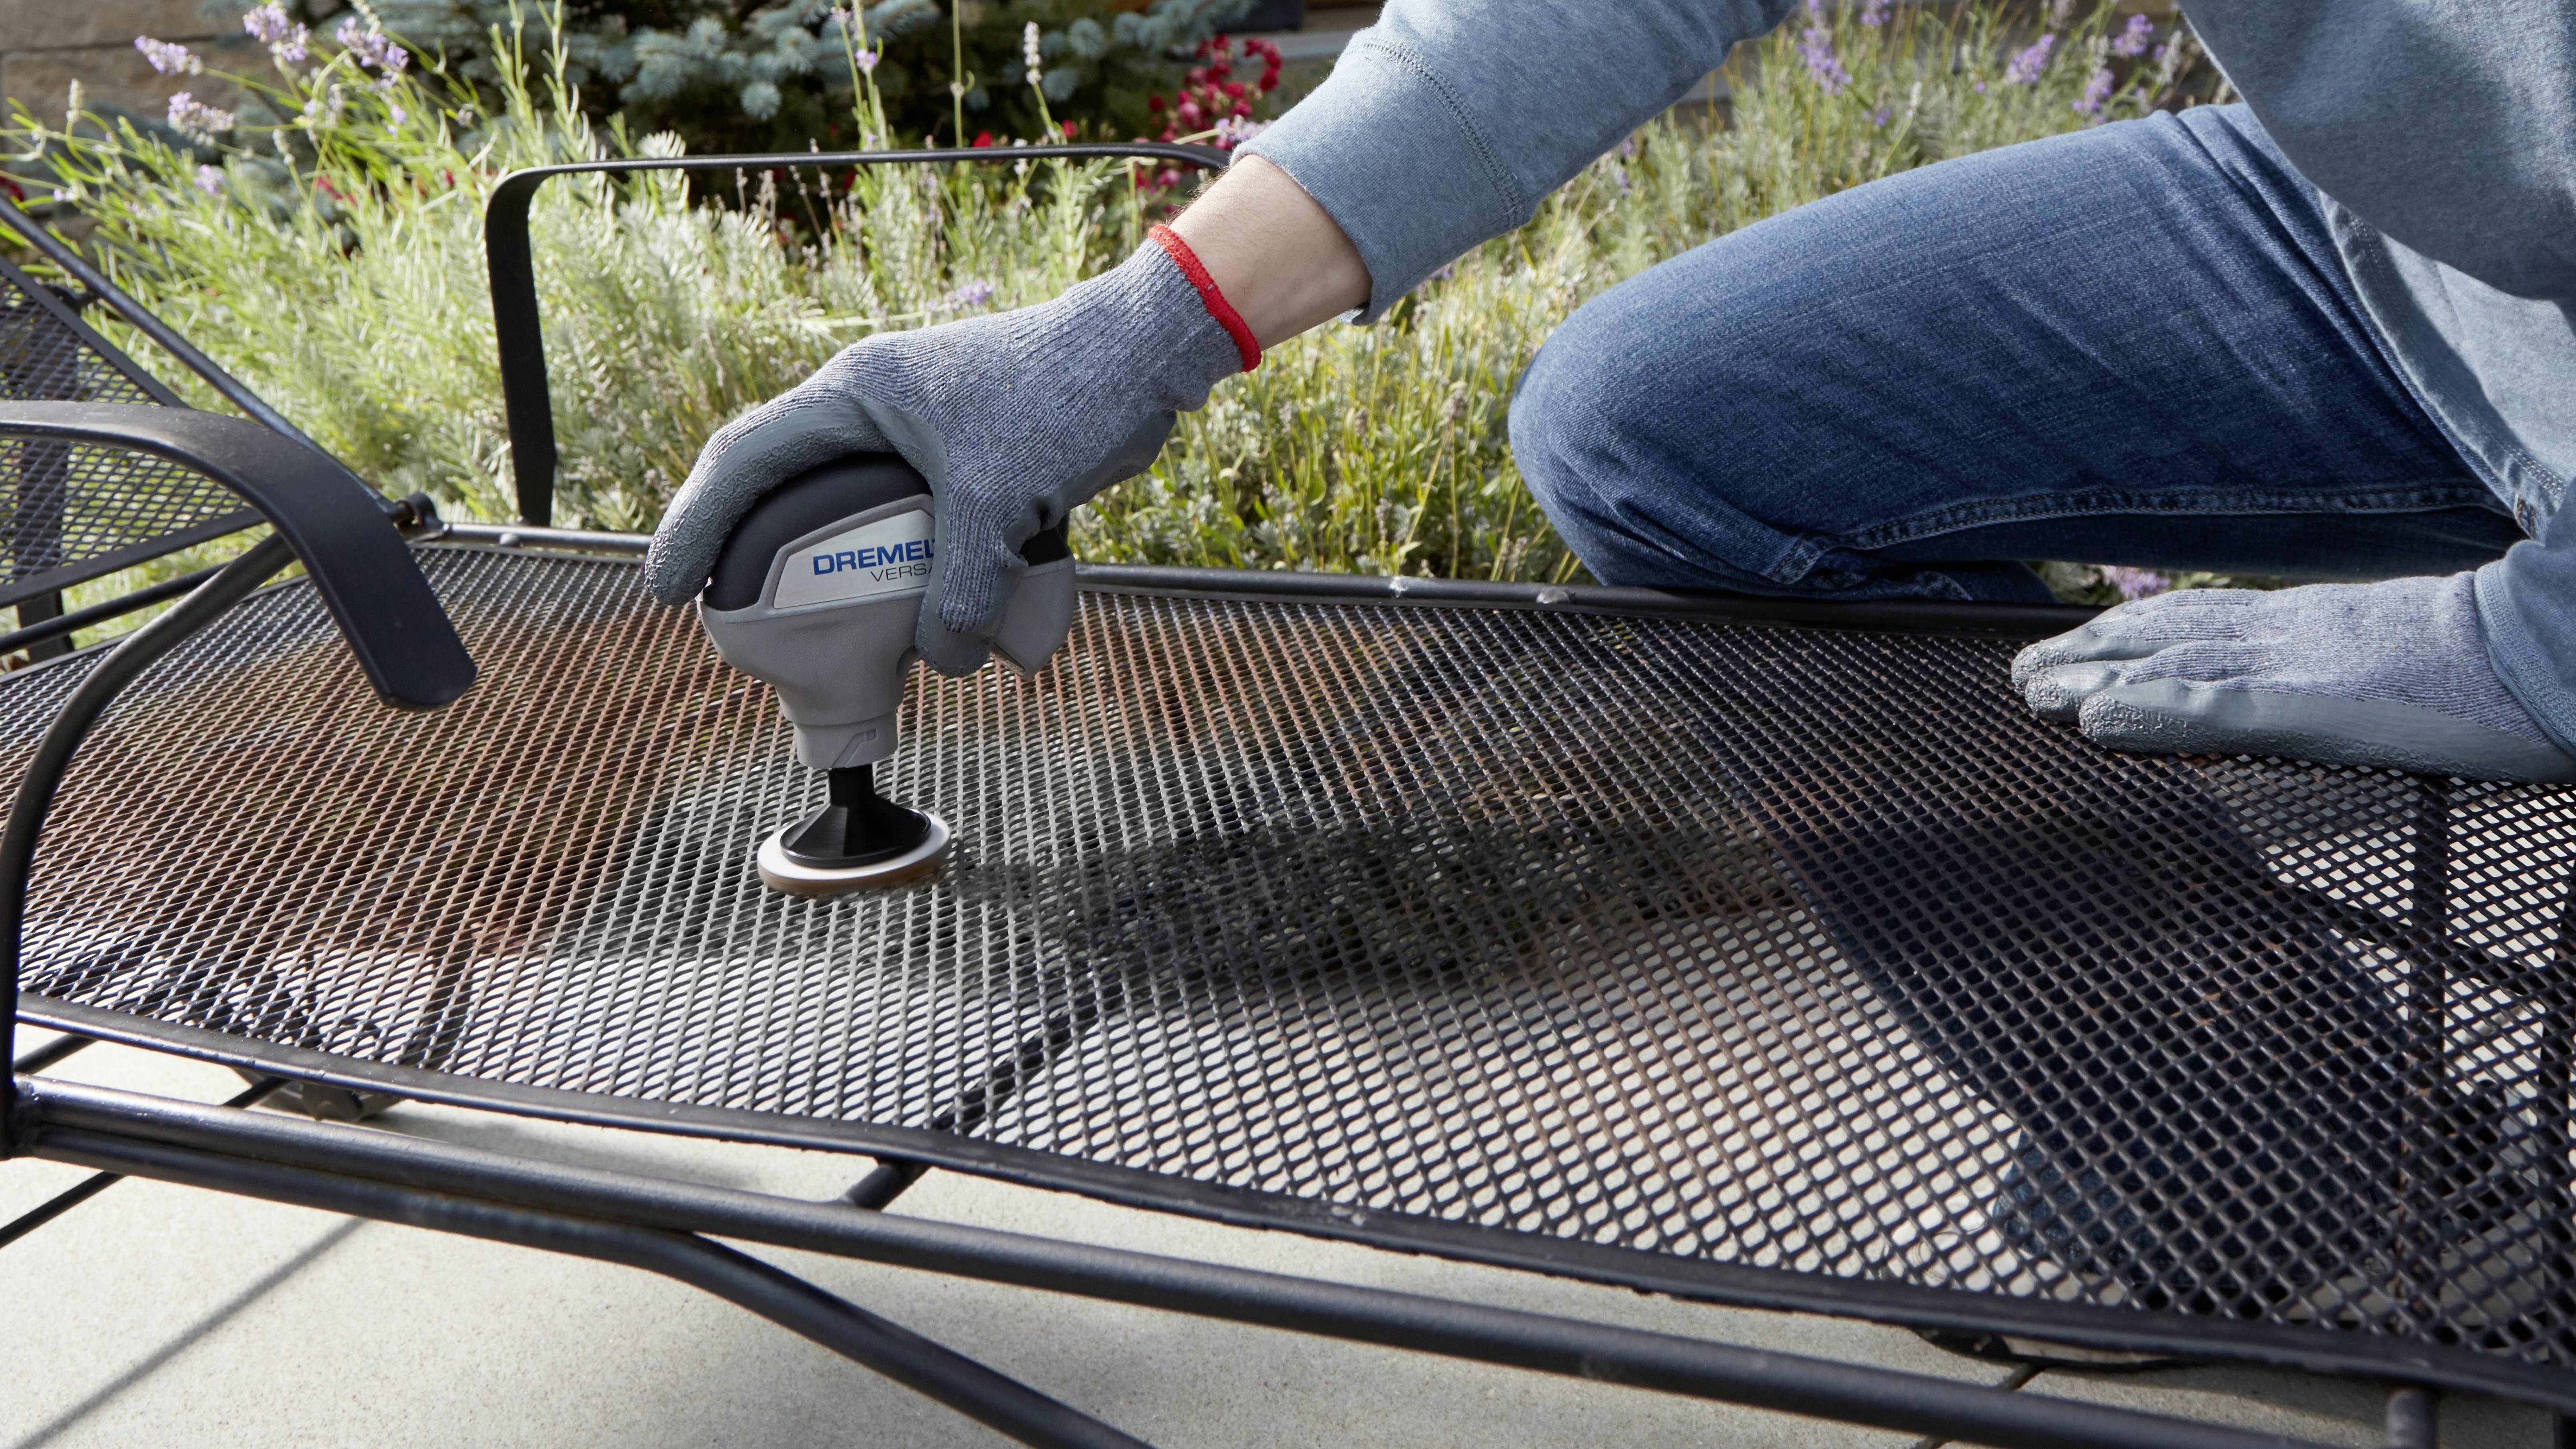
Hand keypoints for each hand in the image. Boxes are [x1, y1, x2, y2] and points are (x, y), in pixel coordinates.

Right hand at [645, 237, 1242, 673]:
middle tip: (732, 621)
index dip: (698, 525)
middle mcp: (874, 409)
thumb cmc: (1066, 399)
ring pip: (852, 510)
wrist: (1145, 355)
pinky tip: (913, 614)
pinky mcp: (965, 457)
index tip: (669, 588)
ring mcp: (918, 432)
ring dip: (837, 569)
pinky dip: (905, 567)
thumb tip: (943, 659)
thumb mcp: (1001, 506)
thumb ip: (962, 590)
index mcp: (856, 395)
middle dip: (757, 555)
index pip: (746, 461)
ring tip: (819, 633)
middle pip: (786, 488)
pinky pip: (911, 521)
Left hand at [2011, 572, 2575, 782]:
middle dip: (2090, 654)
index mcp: (2314, 624)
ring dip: (2091, 678)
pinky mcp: (2308, 705)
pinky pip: (2213, 708)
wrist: (2543, 651)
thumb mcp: (2402, 655)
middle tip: (2025, 672)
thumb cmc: (2487, 665)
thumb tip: (2318, 688)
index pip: (2204, 620)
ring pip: (2168, 665)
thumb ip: (2346, 663)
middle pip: (2166, 637)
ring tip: (2031, 690)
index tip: (2082, 644)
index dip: (2134, 632)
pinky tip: (2097, 719)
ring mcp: (2294, 667)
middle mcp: (2288, 634)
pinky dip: (2148, 711)